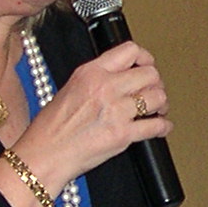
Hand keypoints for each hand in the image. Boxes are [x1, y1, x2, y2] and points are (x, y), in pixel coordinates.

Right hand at [0, 41, 167, 206]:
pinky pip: (156, 126)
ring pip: (157, 97)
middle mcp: (104, 87)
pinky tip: (161, 127)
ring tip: (158, 110)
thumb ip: (97, 79)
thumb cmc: (51, 129)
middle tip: (154, 91)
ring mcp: (115, 111)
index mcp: (90, 73)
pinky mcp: (122, 134)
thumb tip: (122, 78)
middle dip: (156, 83)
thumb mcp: (70, 89)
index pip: (129, 51)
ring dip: (162, 104)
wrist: (44, 156)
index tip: (147, 65)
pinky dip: (163, 127)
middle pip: (150, 74)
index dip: (144, 58)